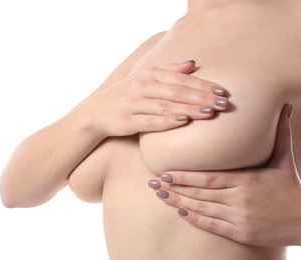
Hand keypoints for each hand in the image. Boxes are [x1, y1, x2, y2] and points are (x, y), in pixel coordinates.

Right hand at [84, 61, 228, 136]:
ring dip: (190, 109)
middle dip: (202, 97)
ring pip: (166, 106)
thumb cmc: (129, 94)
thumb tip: (193, 63)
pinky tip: (184, 122)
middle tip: (223, 104)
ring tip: (210, 112)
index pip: (181, 79)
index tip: (223, 92)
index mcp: (150, 74)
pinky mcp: (127, 120)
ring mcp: (133, 103)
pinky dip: (167, 121)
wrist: (98, 111)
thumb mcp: (146, 78)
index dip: (203, 85)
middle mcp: (142, 86)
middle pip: (177, 91)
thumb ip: (169, 71)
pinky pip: (150, 121)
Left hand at [149, 105, 300, 246]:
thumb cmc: (290, 186)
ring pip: (203, 209)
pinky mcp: (242, 234)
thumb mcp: (284, 159)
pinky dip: (196, 219)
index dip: (184, 176)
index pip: (208, 178)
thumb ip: (281, 133)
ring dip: (178, 203)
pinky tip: (180, 212)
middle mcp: (240, 199)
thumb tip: (286, 106)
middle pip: (200, 193)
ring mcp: (240, 218)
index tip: (165, 172)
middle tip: (153, 183)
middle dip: (174, 188)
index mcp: (247, 180)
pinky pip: (213, 226)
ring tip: (160, 196)